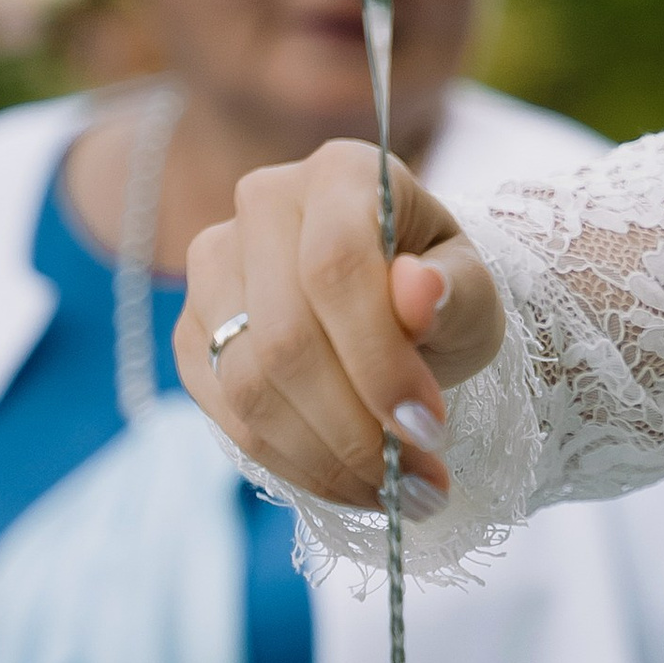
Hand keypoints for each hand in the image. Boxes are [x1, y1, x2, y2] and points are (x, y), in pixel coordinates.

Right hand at [173, 140, 506, 512]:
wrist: (395, 307)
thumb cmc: (439, 291)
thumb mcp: (473, 293)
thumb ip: (457, 293)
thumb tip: (418, 291)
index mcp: (339, 172)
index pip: (336, 266)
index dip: (378, 357)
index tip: (428, 425)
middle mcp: (261, 202)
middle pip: (286, 337)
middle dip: (355, 427)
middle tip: (419, 481)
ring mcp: (212, 267)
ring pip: (248, 384)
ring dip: (325, 458)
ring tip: (394, 490)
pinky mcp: (190, 333)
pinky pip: (225, 415)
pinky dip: (291, 462)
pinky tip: (346, 481)